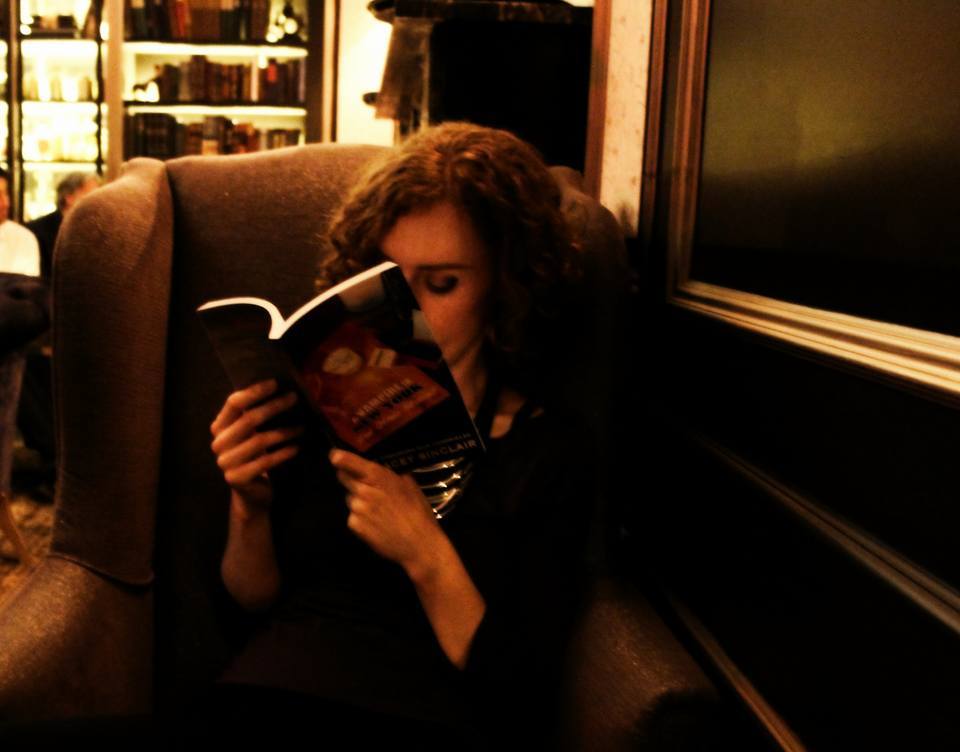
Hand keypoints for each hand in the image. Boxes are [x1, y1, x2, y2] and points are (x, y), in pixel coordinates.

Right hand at [210, 379, 301, 512]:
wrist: (251, 494)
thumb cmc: (255, 457)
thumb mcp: (252, 435)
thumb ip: (255, 416)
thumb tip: (281, 390)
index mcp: (219, 427)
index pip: (234, 403)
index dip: (254, 392)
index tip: (276, 383)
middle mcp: (218, 443)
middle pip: (249, 419)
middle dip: (274, 406)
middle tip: (294, 398)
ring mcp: (225, 462)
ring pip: (259, 440)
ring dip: (284, 432)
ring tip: (302, 427)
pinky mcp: (237, 478)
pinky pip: (265, 461)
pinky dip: (283, 453)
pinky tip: (296, 447)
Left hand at [330, 449, 442, 574]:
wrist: (418, 543)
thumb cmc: (418, 513)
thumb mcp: (411, 487)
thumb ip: (395, 476)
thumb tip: (388, 472)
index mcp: (378, 476)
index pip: (349, 462)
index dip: (339, 458)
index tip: (335, 456)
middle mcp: (364, 490)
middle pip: (344, 479)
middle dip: (351, 480)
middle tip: (366, 488)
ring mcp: (358, 509)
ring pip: (350, 499)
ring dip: (358, 502)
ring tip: (377, 512)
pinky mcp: (355, 526)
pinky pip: (352, 518)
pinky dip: (360, 520)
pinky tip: (375, 524)